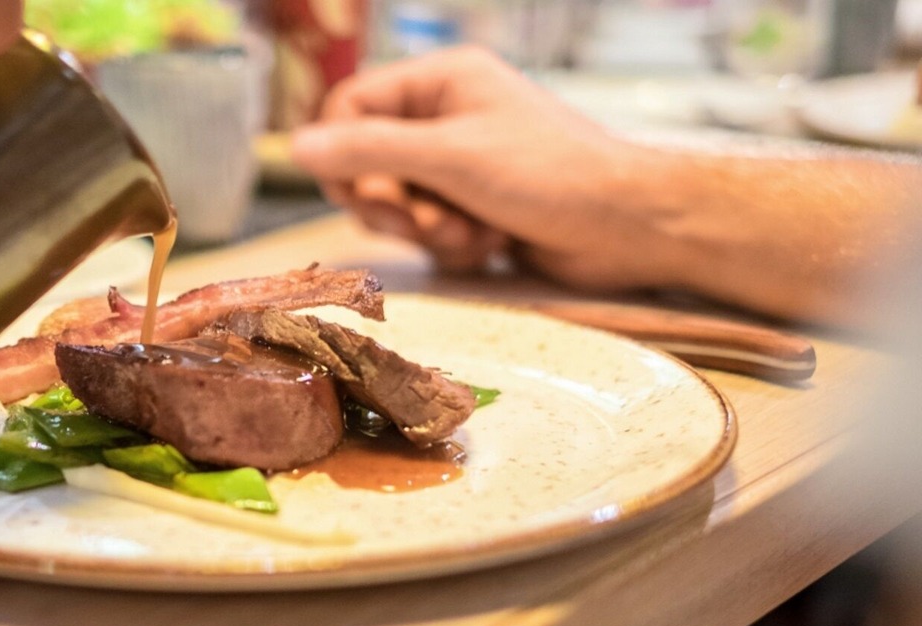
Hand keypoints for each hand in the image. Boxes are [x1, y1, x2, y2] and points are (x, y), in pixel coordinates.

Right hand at [290, 48, 664, 290]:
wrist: (628, 227)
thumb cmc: (551, 175)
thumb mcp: (451, 157)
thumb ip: (369, 151)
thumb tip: (294, 148)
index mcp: (442, 82)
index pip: (352, 109)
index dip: (344, 155)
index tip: (356, 193)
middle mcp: (447, 118)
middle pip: (368, 165)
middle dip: (394, 203)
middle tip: (424, 220)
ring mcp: (460, 165)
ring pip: (397, 205)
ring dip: (428, 229)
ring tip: (471, 233)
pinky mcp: (474, 208)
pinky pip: (428, 231)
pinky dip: (453, 245)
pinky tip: (491, 243)